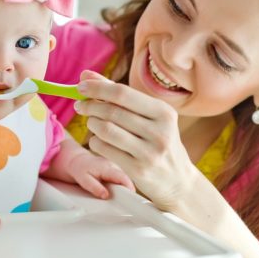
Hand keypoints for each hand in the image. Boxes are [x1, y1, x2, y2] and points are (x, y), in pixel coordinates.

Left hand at [73, 70, 198, 209]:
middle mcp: (160, 131)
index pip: (122, 93)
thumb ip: (119, 95)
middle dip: (90, 105)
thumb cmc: (158, 142)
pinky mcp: (138, 170)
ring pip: (106, 129)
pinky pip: (104, 149)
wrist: (178, 181)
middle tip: (80, 105)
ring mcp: (149, 152)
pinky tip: (99, 140)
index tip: (81, 86)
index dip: (97, 88)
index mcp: (164, 112)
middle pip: (112, 111)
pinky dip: (95, 141)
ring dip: (92, 123)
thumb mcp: (149, 117)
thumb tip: (86, 75)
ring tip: (92, 122)